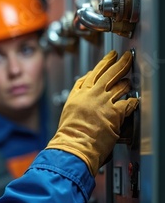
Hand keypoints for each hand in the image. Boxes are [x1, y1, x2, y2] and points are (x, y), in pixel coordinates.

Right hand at [46, 50, 138, 175]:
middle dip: (118, 63)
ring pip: (119, 86)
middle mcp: (90, 95)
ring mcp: (103, 102)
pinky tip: (135, 101)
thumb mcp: (67, 112)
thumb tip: (83, 95)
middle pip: (107, 74)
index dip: (101, 65)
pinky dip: (133, 101)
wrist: (73, 145)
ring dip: (126, 83)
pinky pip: (128, 102)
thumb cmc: (69, 135)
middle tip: (124, 57)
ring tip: (129, 81)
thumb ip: (77, 101)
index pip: (90, 75)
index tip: (107, 60)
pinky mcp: (114, 112)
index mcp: (78, 95)